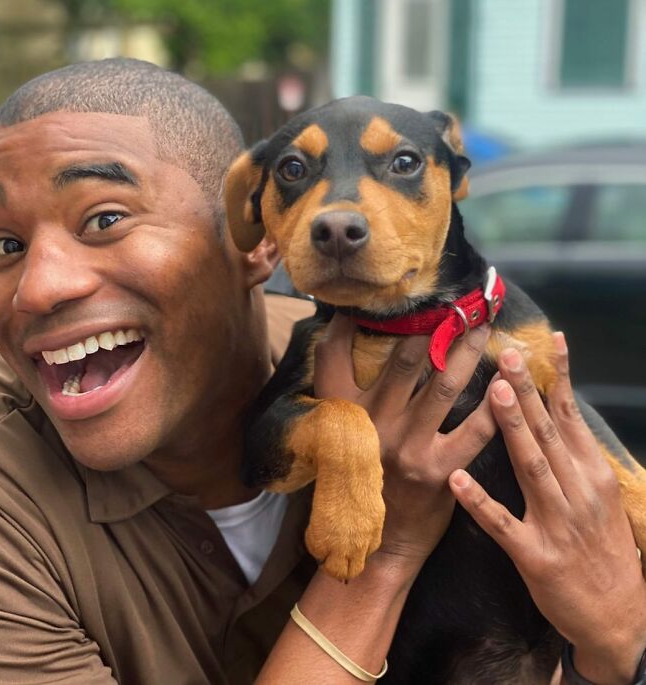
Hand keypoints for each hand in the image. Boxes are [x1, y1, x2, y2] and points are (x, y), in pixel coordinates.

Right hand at [313, 314, 493, 568]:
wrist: (377, 542)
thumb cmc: (359, 479)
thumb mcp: (338, 436)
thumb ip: (343, 395)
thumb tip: (348, 343)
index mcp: (341, 412)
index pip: (335, 353)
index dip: (350, 322)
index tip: (377, 299)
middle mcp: (372, 423)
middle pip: (407, 359)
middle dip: (435, 326)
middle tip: (457, 303)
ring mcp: (407, 446)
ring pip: (444, 385)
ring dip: (468, 352)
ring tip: (484, 328)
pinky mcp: (439, 469)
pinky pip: (475, 430)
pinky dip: (494, 404)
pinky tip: (509, 382)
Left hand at [449, 333, 645, 683]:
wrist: (619, 616)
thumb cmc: (600, 546)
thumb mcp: (597, 494)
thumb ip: (572, 454)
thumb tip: (553, 406)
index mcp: (591, 473)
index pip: (570, 415)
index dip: (555, 377)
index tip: (541, 341)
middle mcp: (577, 491)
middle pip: (548, 431)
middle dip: (526, 390)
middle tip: (506, 353)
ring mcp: (556, 523)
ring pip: (530, 467)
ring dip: (511, 428)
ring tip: (492, 392)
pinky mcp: (535, 555)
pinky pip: (502, 523)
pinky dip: (480, 500)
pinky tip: (457, 478)